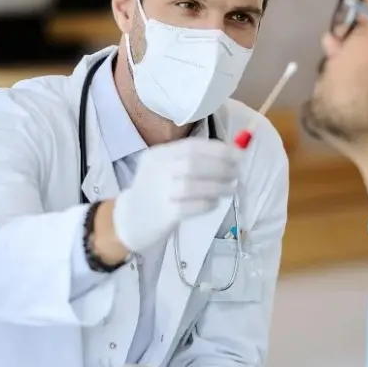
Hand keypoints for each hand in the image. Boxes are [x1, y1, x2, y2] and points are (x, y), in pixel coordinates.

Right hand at [112, 138, 241, 251]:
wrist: (129, 219)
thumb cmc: (154, 191)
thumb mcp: (164, 168)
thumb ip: (192, 161)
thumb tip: (231, 155)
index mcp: (158, 155)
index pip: (192, 146)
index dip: (219, 150)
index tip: (239, 155)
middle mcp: (156, 171)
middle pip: (193, 163)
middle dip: (221, 167)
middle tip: (236, 174)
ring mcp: (158, 192)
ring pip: (192, 185)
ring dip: (218, 186)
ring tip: (231, 189)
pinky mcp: (163, 214)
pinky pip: (190, 207)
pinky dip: (207, 203)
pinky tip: (214, 203)